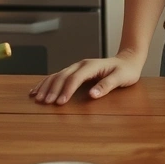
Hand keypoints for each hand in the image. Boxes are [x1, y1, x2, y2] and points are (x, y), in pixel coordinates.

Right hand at [28, 49, 143, 104]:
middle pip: (63, 76)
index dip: (67, 90)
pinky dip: (46, 83)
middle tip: (45, 103)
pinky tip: (37, 91)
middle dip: (53, 89)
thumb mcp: (121, 78)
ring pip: (57, 75)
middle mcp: (81, 65)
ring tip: (37, 98)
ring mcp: (77, 67)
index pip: (75, 78)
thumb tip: (92, 95)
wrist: (127, 61)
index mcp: (92, 66)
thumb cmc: (125, 71)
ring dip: (46, 86)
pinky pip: (57, 76)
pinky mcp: (74, 72)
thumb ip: (107, 85)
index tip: (60, 103)